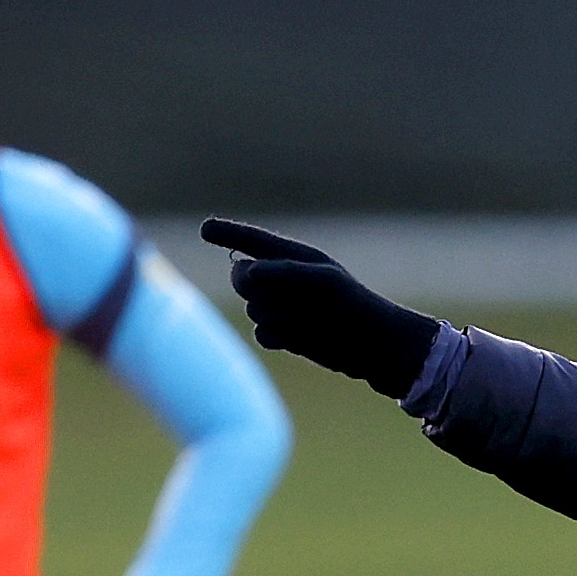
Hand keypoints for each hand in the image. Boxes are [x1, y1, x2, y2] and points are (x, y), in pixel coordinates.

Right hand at [203, 220, 442, 393]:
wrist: (371, 346)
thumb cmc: (353, 304)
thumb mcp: (322, 281)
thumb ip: (282, 272)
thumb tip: (245, 272)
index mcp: (292, 257)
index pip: (251, 241)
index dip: (227, 234)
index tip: (205, 229)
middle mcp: (282, 280)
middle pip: (240, 278)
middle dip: (252, 286)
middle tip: (286, 293)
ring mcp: (280, 307)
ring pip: (252, 309)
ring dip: (277, 316)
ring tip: (310, 319)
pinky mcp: (283, 334)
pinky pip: (261, 334)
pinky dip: (279, 336)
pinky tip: (303, 338)